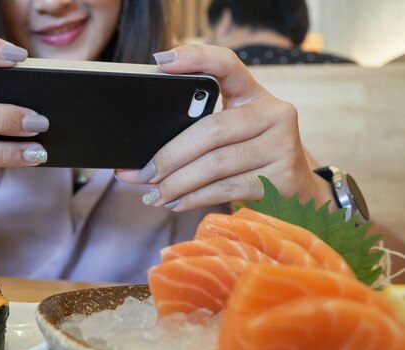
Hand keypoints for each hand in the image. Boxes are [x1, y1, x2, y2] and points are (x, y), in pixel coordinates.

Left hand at [116, 44, 330, 210]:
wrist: (295, 192)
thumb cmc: (250, 159)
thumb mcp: (233, 135)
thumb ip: (201, 130)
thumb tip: (144, 155)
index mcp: (253, 94)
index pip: (226, 65)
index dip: (196, 58)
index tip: (161, 61)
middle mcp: (274, 113)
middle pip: (210, 130)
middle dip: (169, 155)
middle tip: (142, 174)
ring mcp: (282, 146)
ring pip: (215, 164)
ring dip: (176, 184)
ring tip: (153, 195)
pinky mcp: (281, 178)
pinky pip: (226, 188)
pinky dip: (193, 198)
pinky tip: (175, 203)